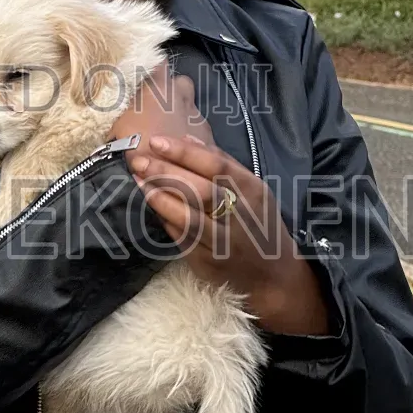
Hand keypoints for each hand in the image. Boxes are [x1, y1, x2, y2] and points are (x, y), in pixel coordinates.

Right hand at [107, 61, 214, 152]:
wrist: (161, 176)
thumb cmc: (132, 146)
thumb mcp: (118, 125)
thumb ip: (126, 109)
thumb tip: (123, 105)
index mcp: (158, 87)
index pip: (159, 60)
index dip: (153, 66)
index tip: (145, 75)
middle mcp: (182, 96)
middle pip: (181, 82)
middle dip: (174, 91)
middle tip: (159, 108)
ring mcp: (197, 116)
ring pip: (191, 108)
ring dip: (181, 116)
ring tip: (168, 134)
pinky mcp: (208, 137)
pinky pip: (198, 130)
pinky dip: (189, 136)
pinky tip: (179, 150)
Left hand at [127, 134, 331, 337]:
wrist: (273, 274)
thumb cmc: (260, 223)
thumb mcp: (254, 189)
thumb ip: (223, 163)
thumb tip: (188, 138)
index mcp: (252, 191)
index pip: (215, 166)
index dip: (184, 153)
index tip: (157, 141)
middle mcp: (240, 216)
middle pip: (198, 190)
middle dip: (165, 173)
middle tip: (139, 159)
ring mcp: (224, 243)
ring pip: (188, 218)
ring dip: (159, 198)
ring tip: (138, 180)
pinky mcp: (209, 262)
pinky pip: (182, 238)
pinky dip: (165, 219)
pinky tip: (149, 205)